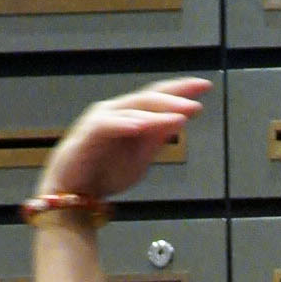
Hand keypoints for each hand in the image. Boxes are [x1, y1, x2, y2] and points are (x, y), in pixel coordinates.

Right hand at [38, 77, 210, 203]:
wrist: (74, 195)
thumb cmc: (105, 173)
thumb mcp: (140, 158)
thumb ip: (157, 139)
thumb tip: (180, 119)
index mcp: (131, 116)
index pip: (158, 98)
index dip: (181, 90)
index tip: (205, 87)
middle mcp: (117, 112)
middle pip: (148, 99)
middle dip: (174, 98)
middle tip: (196, 102)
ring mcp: (102, 120)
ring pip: (133, 110)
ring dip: (157, 113)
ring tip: (179, 116)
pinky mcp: (88, 134)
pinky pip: (108, 125)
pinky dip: (125, 124)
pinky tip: (142, 125)